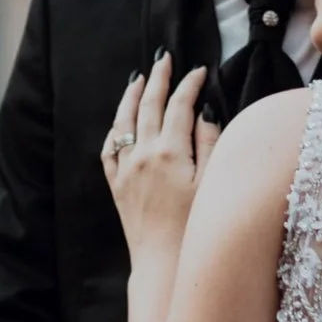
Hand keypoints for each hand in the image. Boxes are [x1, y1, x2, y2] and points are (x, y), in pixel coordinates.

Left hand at [101, 54, 216, 254]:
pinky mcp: (117, 186)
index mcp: (170, 151)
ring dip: (131, 97)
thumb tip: (206, 110)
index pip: (180, 105)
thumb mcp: (212, 182)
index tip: (199, 70)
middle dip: (158, 79)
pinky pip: (109, 150)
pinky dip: (115, 130)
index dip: (190, 84)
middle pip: (148, 105)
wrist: (164, 263)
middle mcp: (143, 154)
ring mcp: (126, 170)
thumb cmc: (196, 226)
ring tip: (138, 79)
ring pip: (124, 122)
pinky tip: (120, 123)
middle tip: (164, 58)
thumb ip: (210, 143)